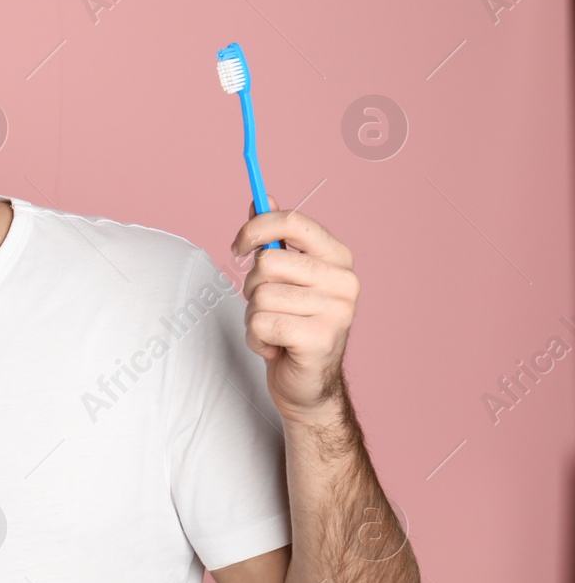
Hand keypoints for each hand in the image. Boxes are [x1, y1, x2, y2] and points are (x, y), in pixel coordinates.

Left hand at [230, 197, 359, 423]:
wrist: (308, 385)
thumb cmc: (291, 325)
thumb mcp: (283, 278)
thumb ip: (275, 239)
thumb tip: (261, 197)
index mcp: (337, 257)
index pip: (293, 221)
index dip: (255, 228)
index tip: (238, 246)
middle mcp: (344, 280)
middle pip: (267, 263)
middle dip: (252, 287)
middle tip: (268, 307)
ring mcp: (337, 310)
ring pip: (260, 296)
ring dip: (253, 317)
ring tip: (274, 330)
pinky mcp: (321, 338)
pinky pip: (262, 325)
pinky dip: (256, 339)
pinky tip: (275, 348)